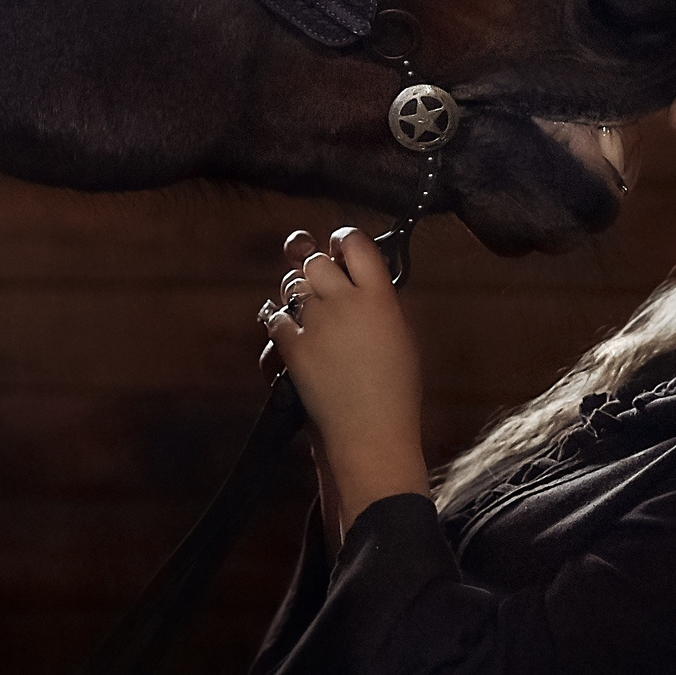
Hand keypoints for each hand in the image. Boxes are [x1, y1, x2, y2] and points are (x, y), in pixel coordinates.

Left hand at [258, 227, 428, 537]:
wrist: (370, 435)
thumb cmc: (393, 394)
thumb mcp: (401, 338)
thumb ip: (379, 303)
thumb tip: (358, 282)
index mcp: (380, 297)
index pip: (354, 242)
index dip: (343, 239)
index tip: (339, 246)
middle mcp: (345, 302)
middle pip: (316, 260)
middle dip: (315, 269)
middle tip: (321, 286)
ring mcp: (315, 323)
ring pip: (291, 285)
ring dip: (296, 294)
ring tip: (308, 314)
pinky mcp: (291, 347)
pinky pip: (274, 317)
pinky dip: (279, 324)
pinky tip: (291, 338)